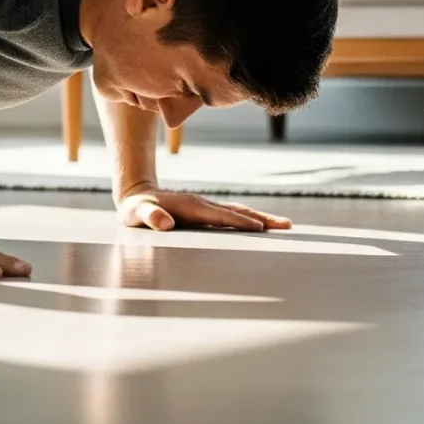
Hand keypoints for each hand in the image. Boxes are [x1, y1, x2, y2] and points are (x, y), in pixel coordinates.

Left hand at [117, 189, 292, 232]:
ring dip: (260, 218)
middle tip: (287, 226)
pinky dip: (249, 219)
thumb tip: (165, 223)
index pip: (219, 216)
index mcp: (190, 207)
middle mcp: (202, 205)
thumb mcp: (137, 214)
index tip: (260, 228)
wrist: (136, 194)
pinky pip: (231, 216)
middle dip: (261, 218)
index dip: (238, 222)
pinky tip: (261, 227)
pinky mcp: (206, 212)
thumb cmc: (136, 209)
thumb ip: (150, 217)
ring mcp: (206, 207)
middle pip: (237, 211)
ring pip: (237, 211)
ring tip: (284, 225)